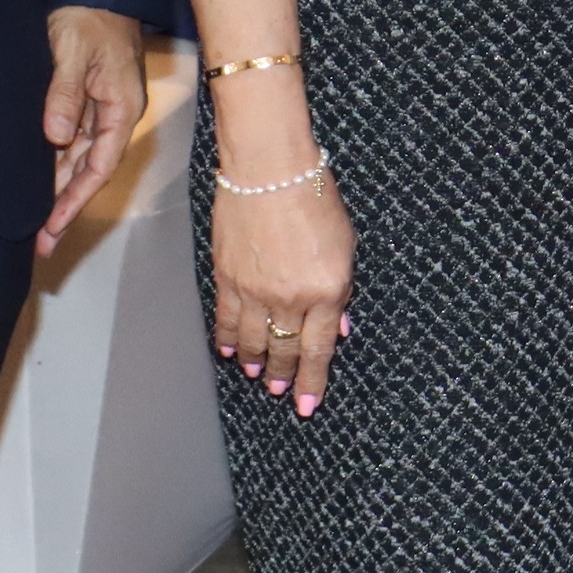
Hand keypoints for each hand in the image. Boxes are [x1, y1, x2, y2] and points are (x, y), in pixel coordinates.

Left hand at [39, 7, 149, 250]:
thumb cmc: (89, 15)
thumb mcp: (73, 51)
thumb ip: (64, 94)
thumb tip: (56, 137)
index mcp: (121, 107)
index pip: (99, 165)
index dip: (76, 199)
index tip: (53, 226)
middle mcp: (113, 114)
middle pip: (89, 170)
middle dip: (65, 206)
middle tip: (40, 242)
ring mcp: (100, 108)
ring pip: (78, 159)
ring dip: (58, 190)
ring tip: (36, 225)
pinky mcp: (84, 99)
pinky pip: (70, 141)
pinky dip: (54, 164)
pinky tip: (37, 182)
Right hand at [213, 167, 358, 416]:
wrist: (270, 167)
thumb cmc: (314, 196)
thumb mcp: (346, 244)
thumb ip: (341, 291)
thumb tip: (338, 327)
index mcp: (326, 290)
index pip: (319, 349)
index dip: (312, 381)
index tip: (307, 405)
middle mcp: (290, 297)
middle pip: (284, 350)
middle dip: (283, 376)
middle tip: (279, 391)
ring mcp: (255, 290)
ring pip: (253, 340)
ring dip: (254, 361)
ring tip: (255, 375)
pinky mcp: (228, 277)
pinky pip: (226, 318)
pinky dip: (227, 337)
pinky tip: (228, 349)